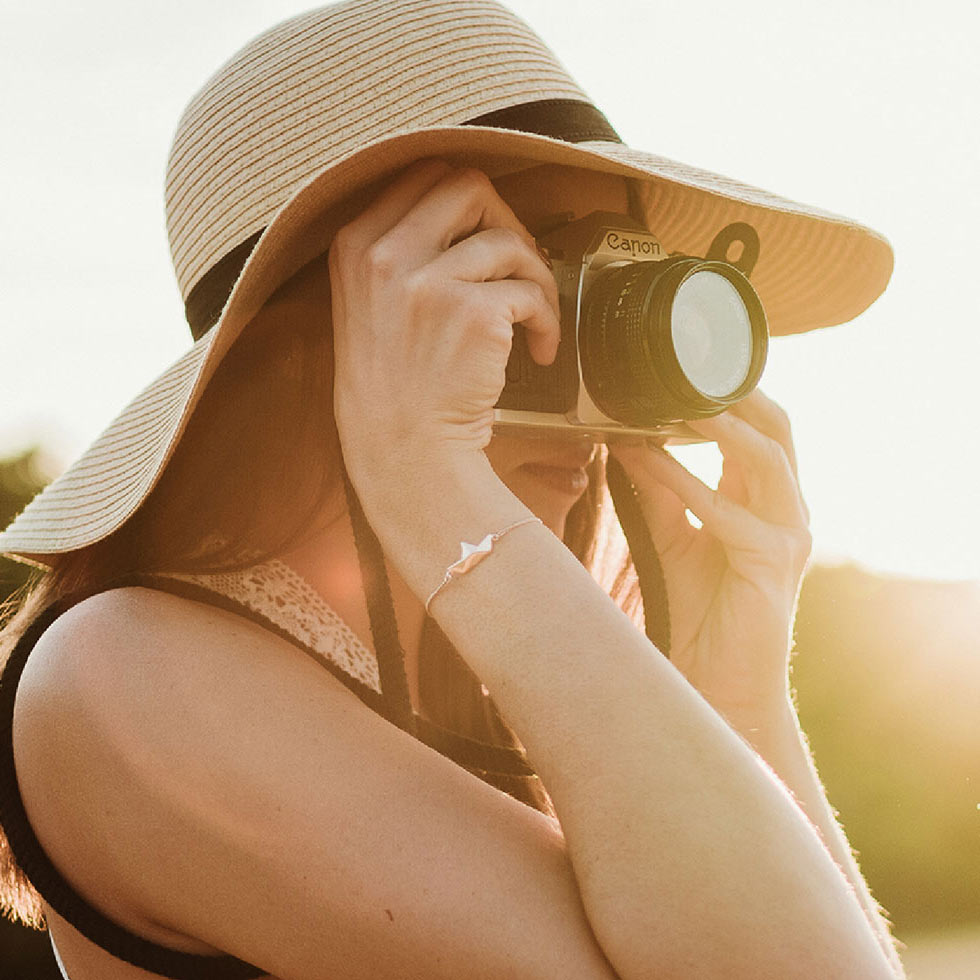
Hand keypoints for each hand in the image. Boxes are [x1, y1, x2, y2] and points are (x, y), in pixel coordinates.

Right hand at [328, 159, 559, 495]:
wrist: (403, 449)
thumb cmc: (395, 382)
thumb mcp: (368, 301)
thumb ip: (400, 247)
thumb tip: (470, 209)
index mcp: (356, 242)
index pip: (423, 174)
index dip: (468, 201)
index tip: (483, 235)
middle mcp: (385, 254)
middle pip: (468, 185)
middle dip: (504, 220)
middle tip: (514, 265)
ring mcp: (428, 283)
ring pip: (510, 240)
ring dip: (536, 278)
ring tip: (531, 319)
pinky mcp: (473, 315)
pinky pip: (531, 291)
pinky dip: (547, 320)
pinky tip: (538, 350)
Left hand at [609, 391, 811, 720]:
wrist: (721, 683)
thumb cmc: (703, 613)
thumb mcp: (675, 538)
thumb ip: (662, 492)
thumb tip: (630, 444)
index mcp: (768, 504)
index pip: (762, 433)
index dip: (731, 397)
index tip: (683, 371)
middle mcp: (788, 513)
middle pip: (778, 431)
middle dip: (740, 394)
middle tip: (691, 367)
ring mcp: (789, 537)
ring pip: (765, 459)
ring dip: (720, 427)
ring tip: (679, 401)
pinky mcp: (773, 564)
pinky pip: (727, 511)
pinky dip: (686, 481)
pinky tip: (650, 462)